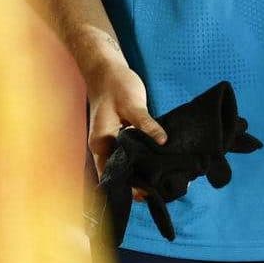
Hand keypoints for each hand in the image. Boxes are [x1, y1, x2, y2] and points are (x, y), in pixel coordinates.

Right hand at [84, 62, 164, 181]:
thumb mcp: (132, 104)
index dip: (126, 186)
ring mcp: (110, 141)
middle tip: (159, 188)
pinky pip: (129, 152)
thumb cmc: (115, 85)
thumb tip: (162, 141)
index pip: (111, 174)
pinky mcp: (119, 135)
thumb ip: (146, 124)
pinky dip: (141, 158)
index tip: (146, 193)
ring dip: (139, 171)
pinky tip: (156, 161)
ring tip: (160, 180)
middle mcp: (103, 146)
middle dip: (136, 182)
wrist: (106, 69)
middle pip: (118, 172)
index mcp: (101, 143)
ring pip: (124, 163)